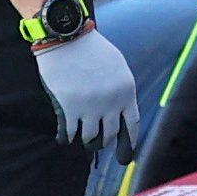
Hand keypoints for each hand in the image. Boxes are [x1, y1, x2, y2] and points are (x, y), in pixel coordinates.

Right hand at [34, 23, 139, 165]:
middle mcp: (111, 102)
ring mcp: (90, 107)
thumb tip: (120, 112)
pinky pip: (70, 133)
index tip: (125, 157)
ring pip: (90, 138)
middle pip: (110, 135)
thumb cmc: (92, 50)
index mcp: (126, 91)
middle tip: (97, 143)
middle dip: (103, 141)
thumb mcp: (117, 66)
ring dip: (85, 140)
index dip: (129, 143)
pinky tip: (64, 137)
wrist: (67, 38)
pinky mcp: (68, 108)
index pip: (131, 125)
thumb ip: (120, 89)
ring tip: (82, 137)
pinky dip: (67, 137)